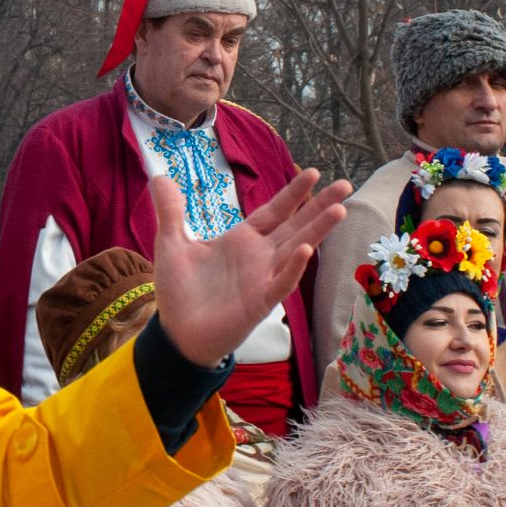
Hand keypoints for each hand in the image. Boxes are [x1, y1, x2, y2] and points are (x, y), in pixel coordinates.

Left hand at [150, 169, 351, 367]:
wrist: (176, 333)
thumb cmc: (179, 291)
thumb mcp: (171, 244)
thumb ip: (171, 211)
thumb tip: (159, 176)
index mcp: (241, 240)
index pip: (274, 211)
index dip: (293, 193)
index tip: (313, 172)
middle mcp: (258, 257)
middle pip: (295, 225)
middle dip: (319, 206)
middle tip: (345, 185)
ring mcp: (262, 279)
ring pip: (296, 250)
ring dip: (316, 230)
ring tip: (339, 210)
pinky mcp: (259, 303)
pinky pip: (280, 282)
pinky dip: (292, 267)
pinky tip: (305, 250)